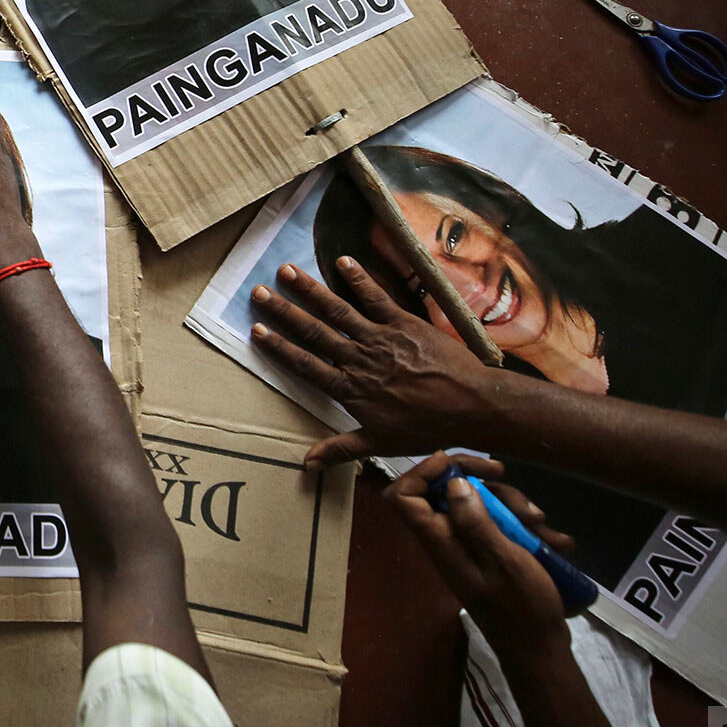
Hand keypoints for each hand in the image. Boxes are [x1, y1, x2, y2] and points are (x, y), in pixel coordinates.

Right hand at [249, 258, 498, 467]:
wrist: (470, 406)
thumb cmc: (426, 428)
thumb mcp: (380, 444)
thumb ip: (341, 450)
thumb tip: (307, 465)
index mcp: (350, 389)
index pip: (305, 365)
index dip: (279, 347)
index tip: (256, 330)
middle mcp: (359, 359)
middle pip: (314, 332)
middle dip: (284, 311)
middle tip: (259, 292)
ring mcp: (380, 338)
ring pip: (338, 310)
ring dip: (311, 289)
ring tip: (287, 270)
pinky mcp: (404, 323)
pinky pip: (377, 297)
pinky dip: (359, 279)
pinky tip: (342, 261)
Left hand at [387, 452, 571, 660]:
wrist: (540, 649)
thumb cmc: (522, 608)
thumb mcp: (504, 560)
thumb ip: (476, 522)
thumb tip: (452, 483)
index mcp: (441, 542)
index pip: (403, 498)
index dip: (421, 473)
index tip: (455, 463)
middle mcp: (449, 541)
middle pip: (449, 493)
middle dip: (485, 485)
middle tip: (510, 484)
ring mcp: (471, 547)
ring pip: (481, 506)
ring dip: (514, 508)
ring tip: (543, 527)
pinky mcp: (491, 553)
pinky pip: (502, 526)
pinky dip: (526, 528)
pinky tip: (556, 541)